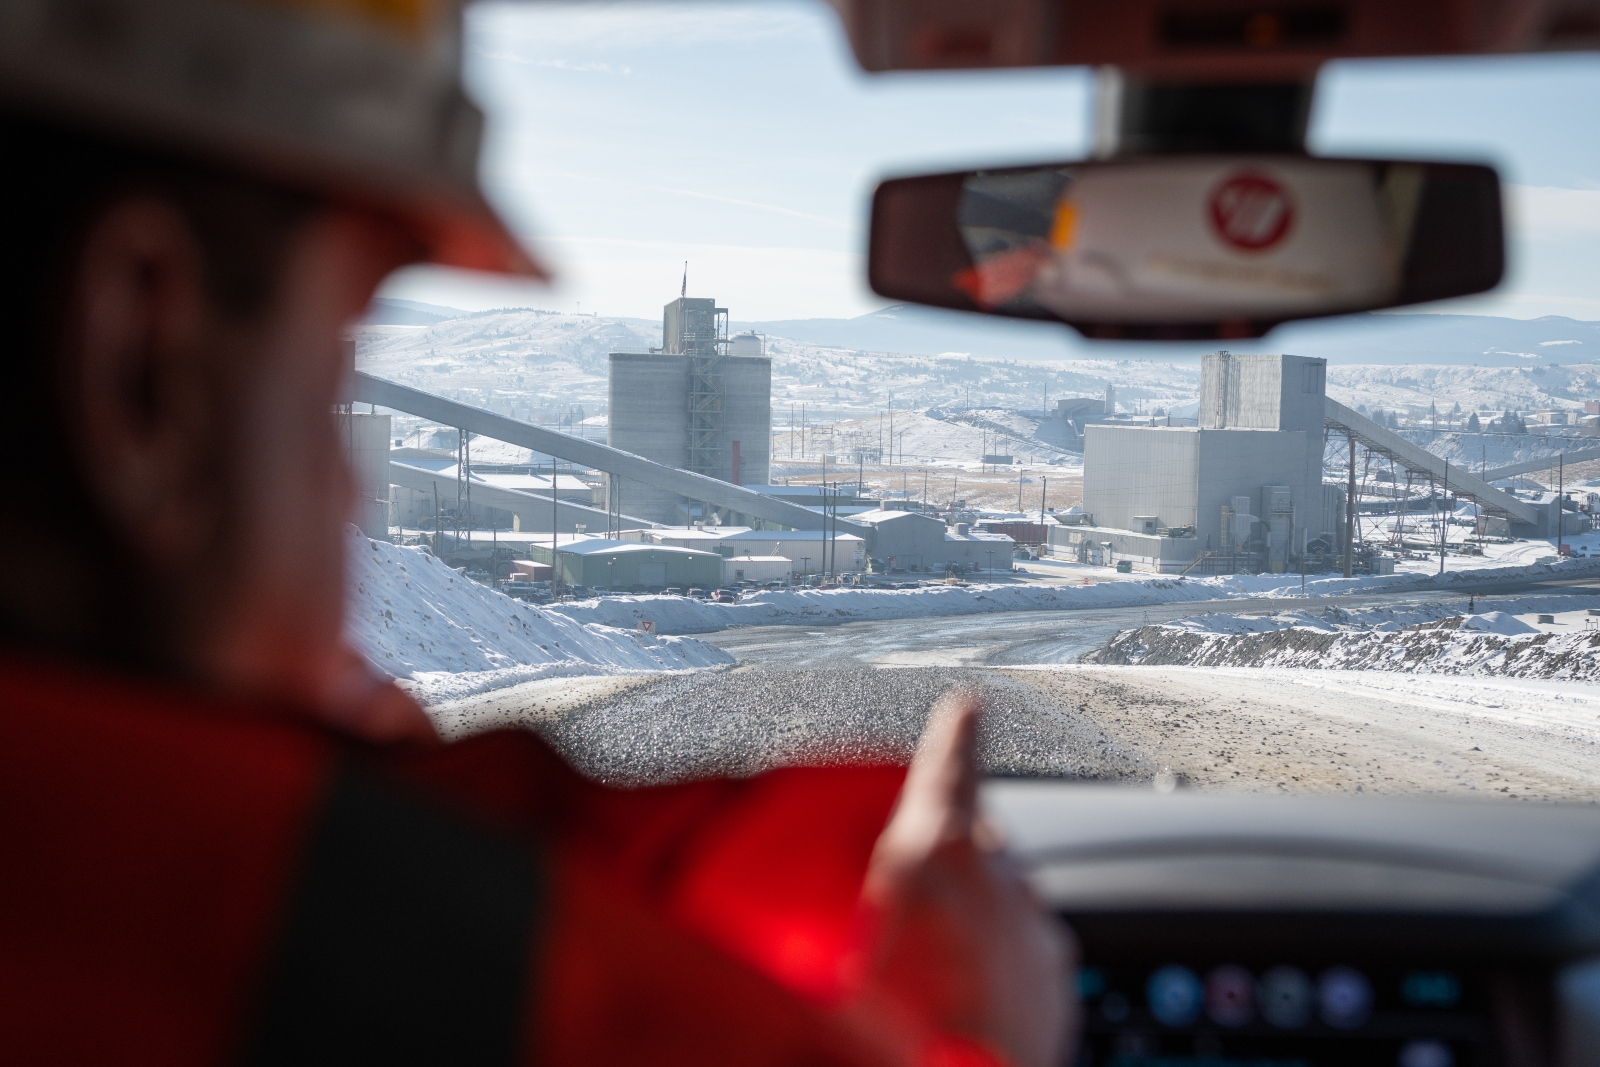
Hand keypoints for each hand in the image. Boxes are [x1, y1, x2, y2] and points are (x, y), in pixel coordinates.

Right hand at [853, 692, 1076, 1066]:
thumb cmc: (904, 1022)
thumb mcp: (856, 925)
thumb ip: (870, 879)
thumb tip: (854, 862)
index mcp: (940, 849)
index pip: (949, 768)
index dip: (955, 736)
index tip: (968, 706)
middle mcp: (999, 879)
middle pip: (977, 840)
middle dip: (952, 851)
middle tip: (908, 891)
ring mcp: (1033, 930)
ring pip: (1003, 895)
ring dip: (974, 911)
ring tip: (930, 958)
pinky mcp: (1056, 980)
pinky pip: (1025, 945)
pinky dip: (999, 957)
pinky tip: (964, 994)